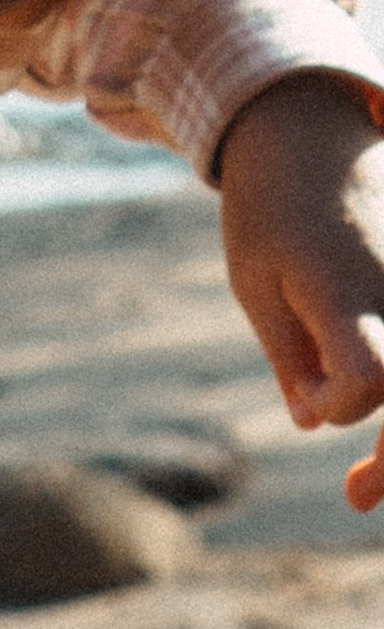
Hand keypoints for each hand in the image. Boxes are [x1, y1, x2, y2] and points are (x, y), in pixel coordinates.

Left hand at [217, 74, 383, 514]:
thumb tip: (313, 421)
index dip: (342, 405)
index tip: (312, 400)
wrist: (310, 129)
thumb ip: (292, 355)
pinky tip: (371, 413)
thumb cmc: (269, 210)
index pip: (371, 376)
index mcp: (344, 286)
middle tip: (355, 499)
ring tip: (366, 473)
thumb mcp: (256, 281)